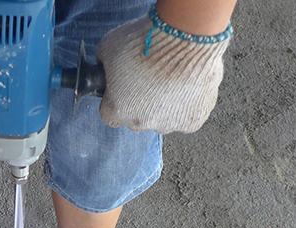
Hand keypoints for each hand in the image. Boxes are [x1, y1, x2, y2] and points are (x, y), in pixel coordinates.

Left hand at [96, 8, 231, 133]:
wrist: (185, 35)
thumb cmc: (145, 40)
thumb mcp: (109, 47)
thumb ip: (103, 65)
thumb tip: (105, 68)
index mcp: (117, 110)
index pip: (109, 114)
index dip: (114, 100)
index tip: (122, 88)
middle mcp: (141, 123)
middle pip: (136, 118)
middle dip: (140, 102)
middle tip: (149, 78)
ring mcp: (168, 124)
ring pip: (162, 118)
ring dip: (164, 104)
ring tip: (171, 78)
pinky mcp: (192, 121)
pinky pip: (186, 117)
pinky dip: (186, 104)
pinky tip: (188, 84)